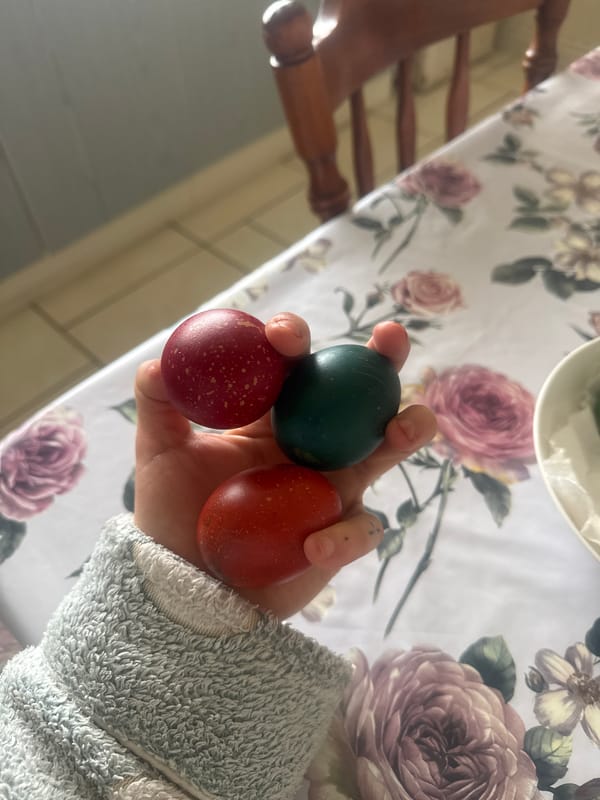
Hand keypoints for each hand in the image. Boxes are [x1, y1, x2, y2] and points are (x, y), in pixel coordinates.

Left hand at [133, 311, 436, 617]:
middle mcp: (311, 446)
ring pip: (381, 455)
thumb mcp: (159, 455)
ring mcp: (332, 489)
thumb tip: (158, 364)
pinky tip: (313, 546)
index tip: (284, 337)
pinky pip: (359, 530)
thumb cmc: (172, 514)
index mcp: (271, 418)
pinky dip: (343, 536)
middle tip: (391, 338)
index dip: (295, 343)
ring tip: (411, 424)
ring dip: (405, 434)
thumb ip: (159, 406)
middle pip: (356, 398)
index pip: (293, 369)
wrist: (184, 583)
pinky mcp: (341, 535)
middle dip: (381, 365)